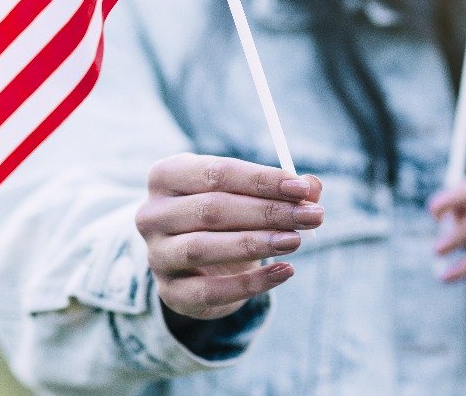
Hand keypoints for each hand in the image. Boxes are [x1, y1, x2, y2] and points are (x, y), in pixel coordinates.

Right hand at [136, 153, 323, 320]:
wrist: (195, 262)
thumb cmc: (225, 215)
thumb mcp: (246, 194)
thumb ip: (280, 189)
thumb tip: (312, 187)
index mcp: (167, 175)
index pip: (217, 172)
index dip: (262, 180)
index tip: (302, 189)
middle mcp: (153, 214)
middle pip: (212, 209)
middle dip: (268, 212)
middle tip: (312, 216)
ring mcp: (157, 255)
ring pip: (204, 248)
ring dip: (256, 244)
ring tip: (296, 241)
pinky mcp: (170, 293)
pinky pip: (209, 290)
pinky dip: (251, 284)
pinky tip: (285, 271)